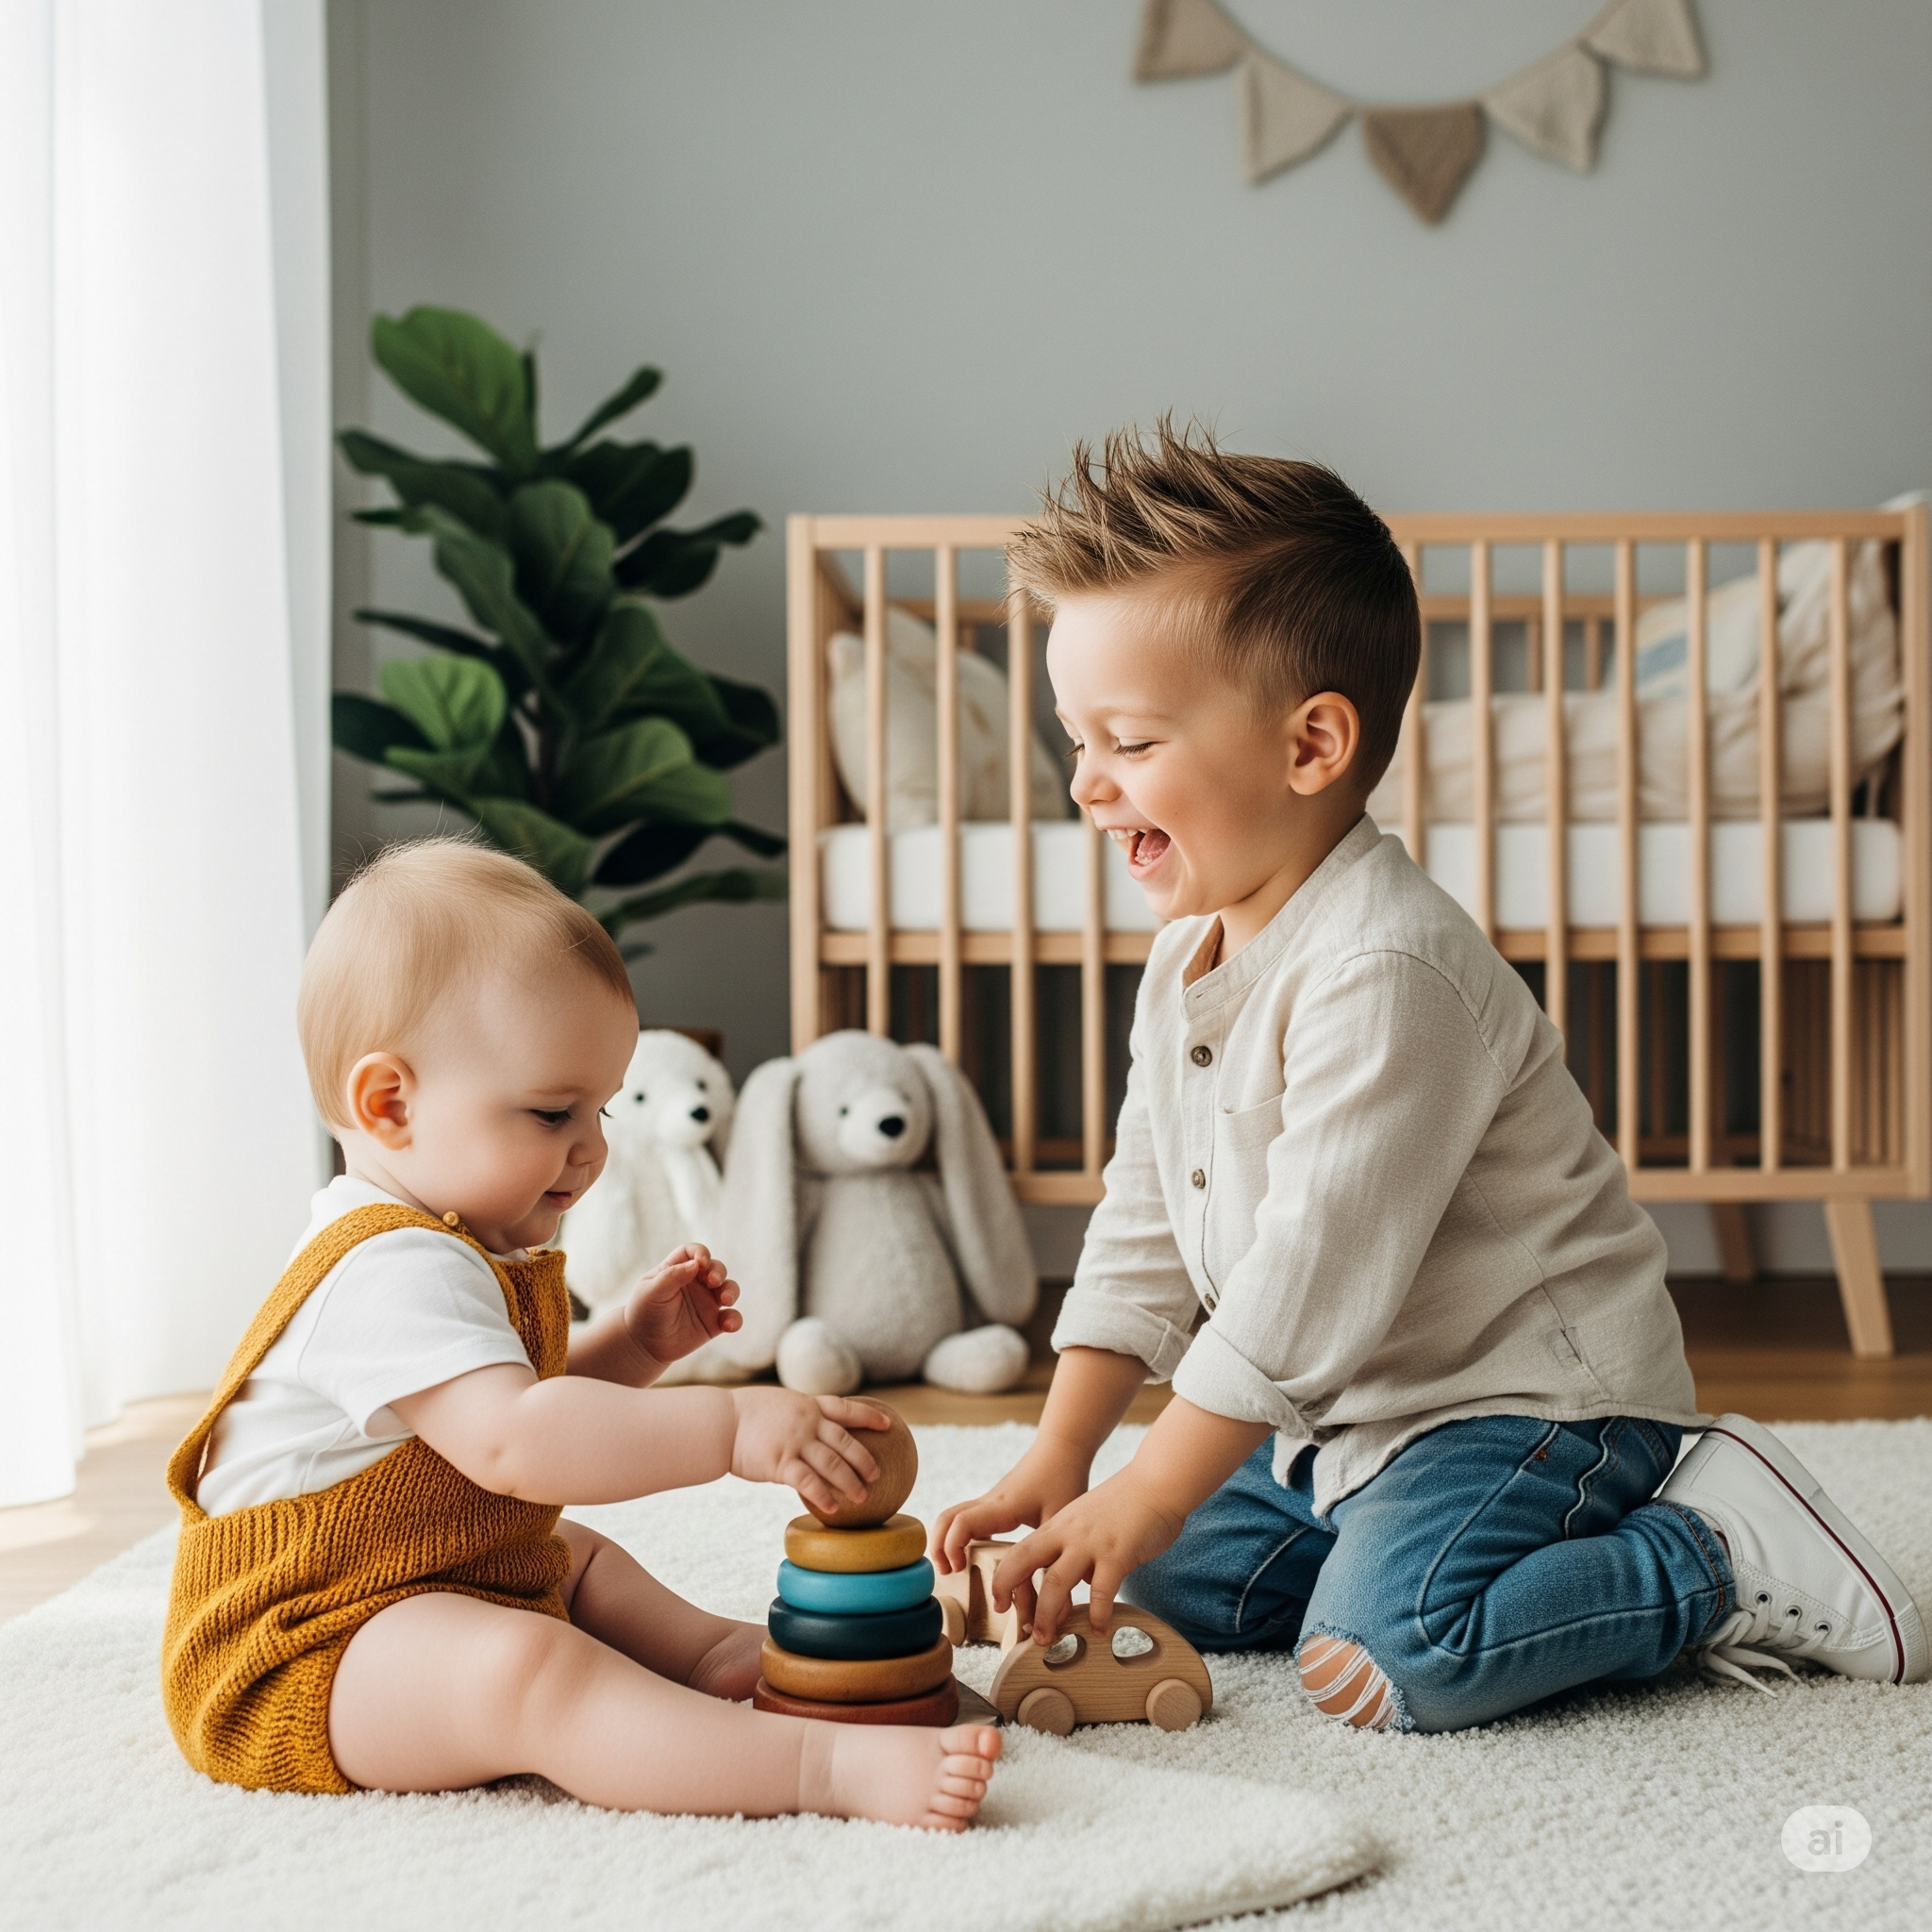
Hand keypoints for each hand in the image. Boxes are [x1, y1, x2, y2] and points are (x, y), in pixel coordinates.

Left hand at [623, 1245, 740, 1370]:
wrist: (643, 1346)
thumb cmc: (644, 1313)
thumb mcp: (651, 1292)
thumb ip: (671, 1276)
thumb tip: (695, 1264)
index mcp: (678, 1270)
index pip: (693, 1253)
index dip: (700, 1253)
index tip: (702, 1262)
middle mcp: (696, 1283)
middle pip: (715, 1268)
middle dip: (718, 1271)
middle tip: (713, 1281)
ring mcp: (707, 1302)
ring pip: (729, 1289)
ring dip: (731, 1291)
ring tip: (726, 1300)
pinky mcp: (714, 1323)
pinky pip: (732, 1317)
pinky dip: (734, 1319)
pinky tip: (728, 1325)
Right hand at [729, 1388, 890, 1519]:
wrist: (720, 1422)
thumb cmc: (745, 1414)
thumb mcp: (779, 1405)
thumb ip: (799, 1416)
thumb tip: (813, 1430)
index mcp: (808, 1405)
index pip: (846, 1409)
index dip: (868, 1417)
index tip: (887, 1424)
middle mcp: (807, 1422)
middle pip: (846, 1442)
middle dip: (865, 1460)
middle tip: (877, 1475)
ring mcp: (796, 1442)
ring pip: (833, 1464)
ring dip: (851, 1482)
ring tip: (862, 1498)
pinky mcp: (781, 1463)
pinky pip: (808, 1482)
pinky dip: (823, 1495)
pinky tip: (833, 1508)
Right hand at [932, 1443, 1089, 1573]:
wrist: (1062, 1449)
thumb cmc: (1064, 1480)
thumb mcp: (1061, 1522)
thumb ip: (1053, 1562)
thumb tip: (1052, 1608)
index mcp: (1002, 1507)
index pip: (963, 1522)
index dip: (952, 1546)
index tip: (957, 1569)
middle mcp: (989, 1502)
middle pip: (947, 1518)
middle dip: (939, 1547)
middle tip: (948, 1573)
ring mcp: (990, 1501)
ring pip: (953, 1517)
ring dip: (946, 1541)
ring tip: (955, 1569)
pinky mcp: (995, 1503)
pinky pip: (967, 1518)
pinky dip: (960, 1536)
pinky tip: (973, 1556)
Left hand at [990, 1468, 1184, 1646]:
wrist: (1156, 1482)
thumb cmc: (1125, 1504)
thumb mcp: (1087, 1520)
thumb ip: (1076, 1547)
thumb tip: (1078, 1580)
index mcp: (1057, 1526)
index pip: (1018, 1553)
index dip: (1004, 1579)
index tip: (1001, 1604)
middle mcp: (1067, 1534)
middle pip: (1025, 1563)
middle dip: (1013, 1596)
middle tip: (1018, 1629)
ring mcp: (1090, 1543)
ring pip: (1056, 1582)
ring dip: (1048, 1615)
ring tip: (1048, 1641)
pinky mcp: (1117, 1554)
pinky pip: (1102, 1591)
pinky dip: (1098, 1615)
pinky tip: (1101, 1631)